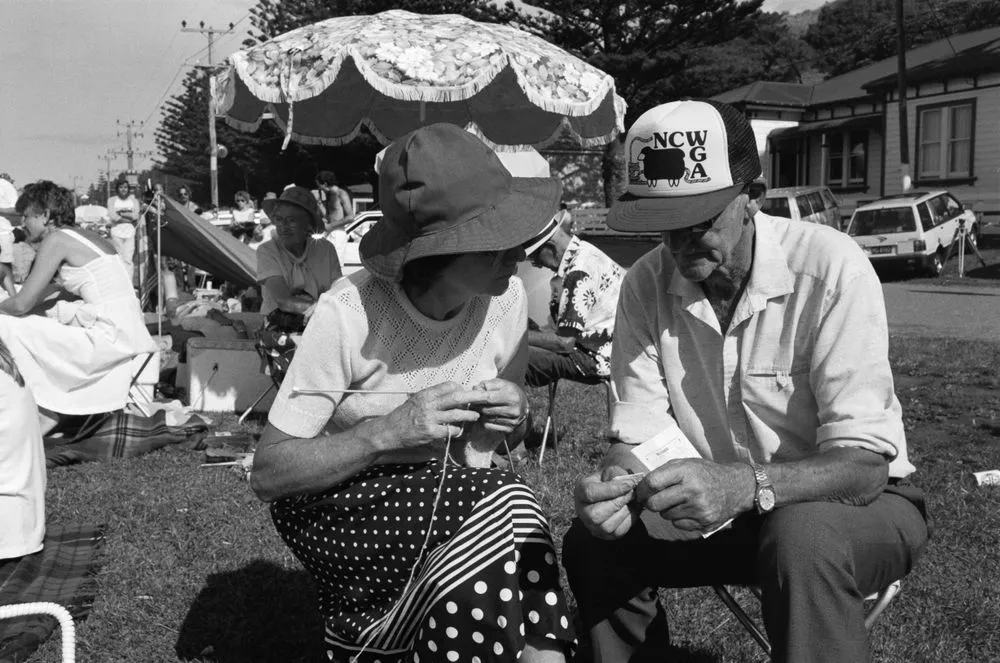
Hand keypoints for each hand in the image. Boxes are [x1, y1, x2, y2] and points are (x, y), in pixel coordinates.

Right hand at [372, 382, 489, 454]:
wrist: (388, 432)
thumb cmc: (403, 416)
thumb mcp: (415, 400)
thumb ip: (432, 397)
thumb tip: (452, 393)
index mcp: (425, 394)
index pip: (449, 386)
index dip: (460, 389)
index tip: (465, 393)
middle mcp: (428, 404)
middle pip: (457, 397)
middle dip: (474, 397)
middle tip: (486, 397)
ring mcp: (430, 419)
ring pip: (457, 414)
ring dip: (469, 415)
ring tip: (475, 416)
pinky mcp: (430, 433)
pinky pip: (451, 430)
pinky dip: (457, 430)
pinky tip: (458, 431)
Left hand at [471, 378, 527, 433]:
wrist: (523, 406)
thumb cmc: (509, 392)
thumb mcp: (501, 383)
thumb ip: (487, 384)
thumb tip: (475, 389)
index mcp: (512, 395)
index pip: (489, 397)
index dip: (475, 398)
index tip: (465, 397)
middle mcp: (514, 409)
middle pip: (486, 410)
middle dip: (476, 406)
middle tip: (473, 403)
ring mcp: (512, 421)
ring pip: (486, 419)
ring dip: (480, 414)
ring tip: (481, 408)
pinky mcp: (509, 429)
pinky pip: (489, 426)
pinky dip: (485, 421)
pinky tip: (487, 416)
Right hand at [574, 467, 641, 539]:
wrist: (611, 492)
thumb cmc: (610, 479)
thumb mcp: (611, 471)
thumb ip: (618, 475)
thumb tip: (630, 483)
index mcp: (580, 491)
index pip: (591, 493)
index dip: (612, 489)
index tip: (630, 484)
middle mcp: (581, 511)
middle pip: (596, 514)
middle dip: (618, 503)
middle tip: (633, 493)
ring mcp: (591, 526)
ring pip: (607, 526)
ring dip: (625, 512)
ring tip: (634, 500)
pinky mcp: (604, 535)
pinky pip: (618, 532)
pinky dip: (629, 520)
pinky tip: (633, 508)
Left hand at [635, 459, 753, 531]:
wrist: (736, 487)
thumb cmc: (706, 473)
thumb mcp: (686, 463)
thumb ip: (664, 471)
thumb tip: (641, 485)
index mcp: (686, 472)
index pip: (652, 482)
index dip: (642, 489)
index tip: (641, 491)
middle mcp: (692, 490)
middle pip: (655, 504)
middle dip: (651, 502)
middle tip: (655, 499)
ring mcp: (699, 508)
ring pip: (666, 515)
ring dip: (667, 510)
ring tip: (679, 501)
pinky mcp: (704, 522)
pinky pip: (678, 525)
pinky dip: (679, 519)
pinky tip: (689, 509)